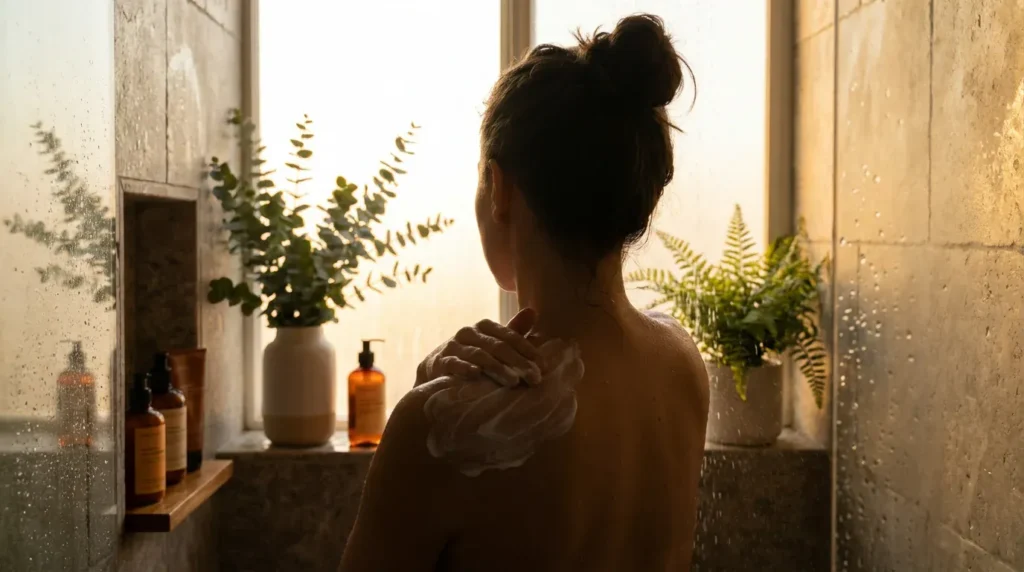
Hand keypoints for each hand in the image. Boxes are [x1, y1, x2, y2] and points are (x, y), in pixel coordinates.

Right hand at [415, 308, 541, 386]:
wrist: (435, 370)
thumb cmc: (471, 356)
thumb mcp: (492, 343)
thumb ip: (513, 331)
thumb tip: (533, 311)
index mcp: (485, 327)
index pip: (511, 336)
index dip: (528, 350)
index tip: (543, 366)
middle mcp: (470, 332)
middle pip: (498, 346)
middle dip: (519, 363)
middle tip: (534, 378)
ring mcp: (454, 346)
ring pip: (480, 355)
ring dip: (498, 368)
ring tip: (514, 381)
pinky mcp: (441, 361)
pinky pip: (454, 363)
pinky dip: (466, 368)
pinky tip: (477, 375)